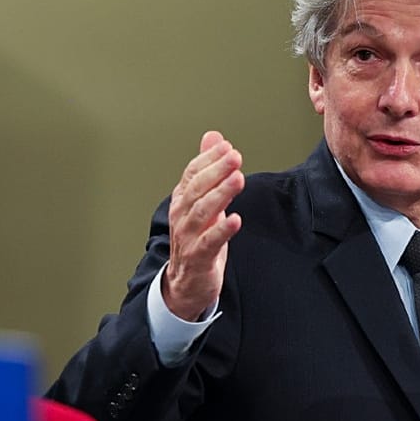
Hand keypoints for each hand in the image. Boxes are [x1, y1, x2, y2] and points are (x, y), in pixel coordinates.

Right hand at [162, 131, 243, 320]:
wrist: (185, 282)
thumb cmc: (196, 238)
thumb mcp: (203, 200)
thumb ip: (208, 168)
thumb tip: (213, 138)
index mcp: (183, 200)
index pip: (192, 174)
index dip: (208, 159)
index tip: (226, 147)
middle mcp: (182, 215)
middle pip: (196, 189)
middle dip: (216, 171)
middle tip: (234, 157)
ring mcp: (188, 236)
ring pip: (202, 212)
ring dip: (220, 195)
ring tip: (237, 180)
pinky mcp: (198, 257)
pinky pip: (209, 242)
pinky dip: (222, 230)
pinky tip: (235, 220)